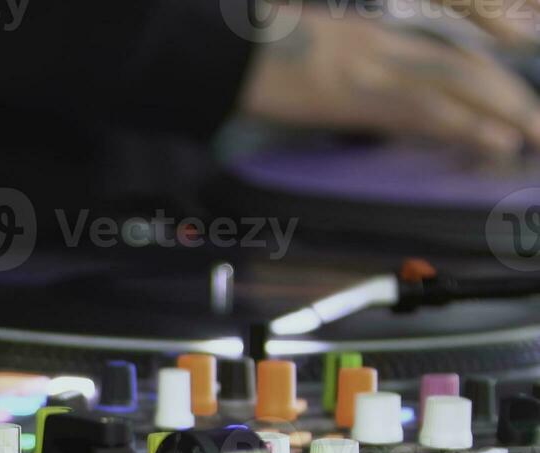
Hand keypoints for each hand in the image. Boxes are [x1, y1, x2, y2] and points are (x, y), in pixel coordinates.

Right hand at [239, 7, 539, 157]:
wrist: (217, 46)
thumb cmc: (249, 54)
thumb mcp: (307, 57)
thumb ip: (342, 78)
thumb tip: (358, 106)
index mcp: (371, 38)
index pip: (446, 56)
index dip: (486, 80)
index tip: (510, 104)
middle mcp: (382, 46)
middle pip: (465, 68)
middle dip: (509, 97)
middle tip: (536, 127)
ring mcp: (372, 66)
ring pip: (461, 84)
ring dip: (505, 112)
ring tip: (532, 137)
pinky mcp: (357, 93)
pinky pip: (426, 111)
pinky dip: (467, 126)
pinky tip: (497, 142)